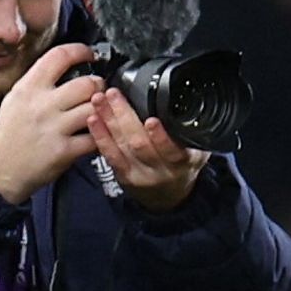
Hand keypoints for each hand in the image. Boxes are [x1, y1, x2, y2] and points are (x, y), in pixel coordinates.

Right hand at [0, 43, 99, 204]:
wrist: (2, 168)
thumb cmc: (12, 132)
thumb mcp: (16, 98)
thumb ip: (38, 82)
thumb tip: (64, 64)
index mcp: (28, 88)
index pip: (59, 56)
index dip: (80, 51)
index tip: (89, 54)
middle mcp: (42, 105)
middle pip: (86, 83)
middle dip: (99, 84)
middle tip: (99, 88)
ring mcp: (54, 128)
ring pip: (94, 108)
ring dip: (103, 109)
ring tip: (100, 110)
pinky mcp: (65, 150)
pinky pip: (94, 137)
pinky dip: (101, 134)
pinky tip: (97, 133)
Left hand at [88, 86, 209, 212]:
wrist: (170, 196)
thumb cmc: (183, 166)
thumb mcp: (197, 151)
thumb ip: (191, 134)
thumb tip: (185, 103)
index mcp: (182, 162)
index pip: (172, 150)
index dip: (160, 136)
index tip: (151, 119)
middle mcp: (160, 170)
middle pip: (140, 144)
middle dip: (125, 116)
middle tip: (114, 94)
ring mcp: (139, 174)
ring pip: (122, 146)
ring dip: (109, 120)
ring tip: (99, 99)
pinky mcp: (123, 175)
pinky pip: (110, 155)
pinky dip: (100, 135)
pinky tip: (93, 119)